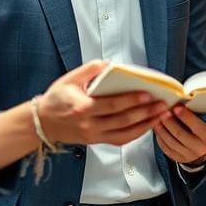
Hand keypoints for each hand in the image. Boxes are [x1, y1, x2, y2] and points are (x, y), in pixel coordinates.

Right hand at [39, 60, 169, 145]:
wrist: (43, 122)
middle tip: (162, 105)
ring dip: (146, 124)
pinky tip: (148, 125)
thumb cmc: (56, 99)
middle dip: (146, 112)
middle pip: (123, 120)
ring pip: (125, 133)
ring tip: (161, 115)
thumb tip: (110, 64)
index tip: (147, 94)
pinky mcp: (97, 141)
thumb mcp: (70, 79)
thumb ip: (90, 69)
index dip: (132, 100)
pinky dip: (136, 133)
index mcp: (83, 108)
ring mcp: (94, 135)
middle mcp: (90, 125)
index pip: (112, 105)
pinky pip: (121, 140)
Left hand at [154, 104, 205, 164]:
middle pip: (180, 134)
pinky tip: (156, 126)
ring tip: (157, 116)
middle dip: (169, 121)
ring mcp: (187, 155)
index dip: (186, 117)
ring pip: (170, 141)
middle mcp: (199, 149)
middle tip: (163, 110)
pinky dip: (159, 136)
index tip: (177, 107)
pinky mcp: (177, 158)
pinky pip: (165, 148)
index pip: (197, 127)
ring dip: (162, 128)